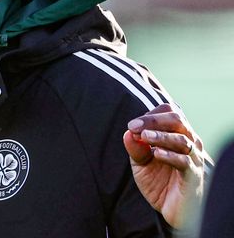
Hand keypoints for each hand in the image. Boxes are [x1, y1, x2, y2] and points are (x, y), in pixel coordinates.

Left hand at [123, 103, 206, 228]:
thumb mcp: (140, 163)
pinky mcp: (193, 176)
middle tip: (134, 127)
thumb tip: (128, 133)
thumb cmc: (158, 181)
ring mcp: (193, 159)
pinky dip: (170, 155)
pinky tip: (157, 154)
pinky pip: (185, 162)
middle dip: (154, 120)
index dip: (150, 115)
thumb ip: (135, 148)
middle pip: (177, 120)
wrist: (169, 208)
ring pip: (182, 140)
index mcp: (177, 134)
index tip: (132, 125)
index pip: (169, 113)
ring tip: (145, 137)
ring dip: (161, 136)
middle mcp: (189, 143)